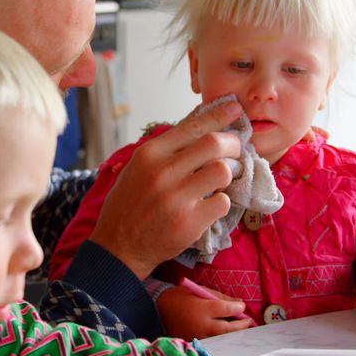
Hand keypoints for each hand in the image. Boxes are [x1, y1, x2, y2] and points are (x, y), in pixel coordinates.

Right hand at [89, 101, 243, 278]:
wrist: (118, 247)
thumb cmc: (131, 203)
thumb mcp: (139, 167)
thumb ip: (168, 147)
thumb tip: (201, 119)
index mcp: (149, 154)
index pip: (193, 126)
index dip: (219, 115)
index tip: (236, 108)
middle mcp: (162, 172)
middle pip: (214, 143)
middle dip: (233, 144)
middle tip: (236, 151)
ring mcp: (176, 198)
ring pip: (222, 171)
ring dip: (230, 174)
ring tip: (222, 180)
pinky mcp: (190, 223)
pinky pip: (222, 202)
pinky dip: (221, 202)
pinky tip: (211, 204)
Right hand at [158, 285, 252, 339]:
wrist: (157, 310)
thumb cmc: (179, 297)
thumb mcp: (198, 291)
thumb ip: (218, 297)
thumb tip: (237, 303)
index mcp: (203, 309)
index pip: (227, 309)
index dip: (238, 308)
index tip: (242, 306)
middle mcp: (202, 325)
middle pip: (228, 328)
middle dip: (241, 325)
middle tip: (248, 321)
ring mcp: (199, 337)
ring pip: (222, 338)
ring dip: (233, 333)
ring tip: (240, 328)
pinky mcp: (194, 344)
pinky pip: (212, 343)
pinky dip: (221, 339)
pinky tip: (225, 334)